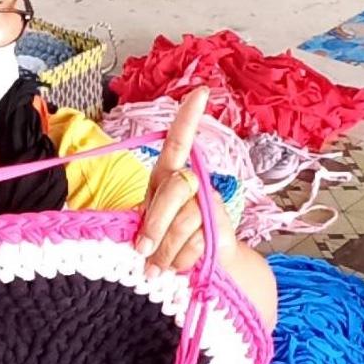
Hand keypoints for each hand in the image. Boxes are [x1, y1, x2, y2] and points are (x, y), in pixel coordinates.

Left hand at [135, 88, 236, 277]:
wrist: (197, 271)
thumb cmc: (163, 244)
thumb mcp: (144, 230)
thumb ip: (142, 228)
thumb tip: (142, 245)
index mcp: (166, 178)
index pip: (177, 144)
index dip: (188, 119)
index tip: (200, 92)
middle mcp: (191, 185)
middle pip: (176, 188)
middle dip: (155, 223)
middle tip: (142, 251)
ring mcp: (208, 205)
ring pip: (187, 219)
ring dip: (167, 250)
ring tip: (158, 267)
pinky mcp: (221, 227)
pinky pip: (199, 240)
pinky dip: (182, 259)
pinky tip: (179, 266)